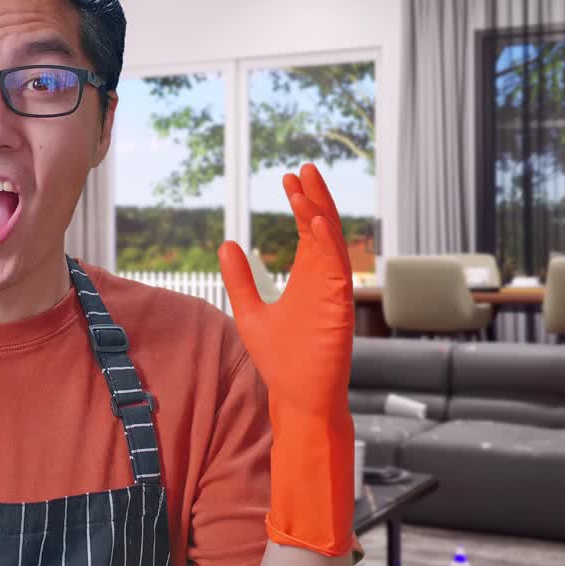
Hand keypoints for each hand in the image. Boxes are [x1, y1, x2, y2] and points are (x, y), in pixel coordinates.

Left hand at [217, 163, 353, 418]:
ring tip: (306, 185)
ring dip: (319, 213)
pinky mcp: (338, 308)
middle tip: (304, 168)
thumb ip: (240, 279)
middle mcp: (325, 280)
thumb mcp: (250, 311)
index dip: (301, 205)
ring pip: (331, 243)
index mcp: (309, 279)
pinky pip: (337, 269)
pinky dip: (327, 244)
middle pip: (323, 230)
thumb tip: (227, 244)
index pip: (308, 232)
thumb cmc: (280, 360)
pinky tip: (314, 222)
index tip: (289, 180)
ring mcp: (334, 293)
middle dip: (315, 198)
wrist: (297, 396)